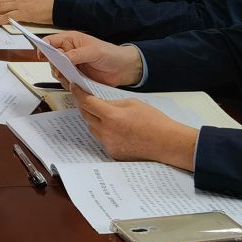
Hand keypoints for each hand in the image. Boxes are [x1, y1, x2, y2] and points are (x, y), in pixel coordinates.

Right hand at [45, 31, 144, 86]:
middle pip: (51, 58)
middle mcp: (69, 52)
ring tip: (70, 78)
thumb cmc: (110, 54)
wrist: (123, 69)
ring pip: (57, 71)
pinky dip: (67, 84)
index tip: (42, 55)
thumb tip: (62, 58)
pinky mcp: (76, 77)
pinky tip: (75, 84)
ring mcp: (72, 65)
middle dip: (54, 66)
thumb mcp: (93, 51)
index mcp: (71, 40)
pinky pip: (65, 81)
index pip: (51, 41)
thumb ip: (76, 54)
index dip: (43, 47)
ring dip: (61, 76)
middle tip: (61, 71)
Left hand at [76, 93, 198, 168]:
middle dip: (84, 106)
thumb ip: (113, 103)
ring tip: (104, 114)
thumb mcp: (133, 103)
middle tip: (86, 99)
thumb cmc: (155, 122)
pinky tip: (115, 128)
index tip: (74, 88)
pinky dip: (103, 132)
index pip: (87, 103)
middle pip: (86, 116)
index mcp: (112, 116)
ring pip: (92, 128)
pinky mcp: (112, 153)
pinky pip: (101, 139)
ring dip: (93, 120)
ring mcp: (109, 144)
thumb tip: (101, 104)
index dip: (78, 94)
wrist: (167, 143)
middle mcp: (107, 132)